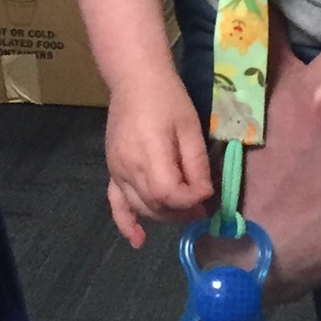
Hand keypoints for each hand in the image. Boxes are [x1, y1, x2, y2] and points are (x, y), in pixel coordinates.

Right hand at [104, 69, 213, 249]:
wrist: (135, 79)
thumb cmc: (168, 99)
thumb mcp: (190, 128)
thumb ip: (196, 164)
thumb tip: (203, 196)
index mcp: (150, 156)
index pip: (171, 195)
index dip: (192, 201)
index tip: (207, 194)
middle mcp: (128, 169)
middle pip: (156, 206)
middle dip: (181, 211)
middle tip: (201, 205)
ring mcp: (116, 171)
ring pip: (142, 208)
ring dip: (164, 215)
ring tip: (183, 209)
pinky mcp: (112, 170)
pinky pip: (116, 203)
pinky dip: (126, 223)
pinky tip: (138, 241)